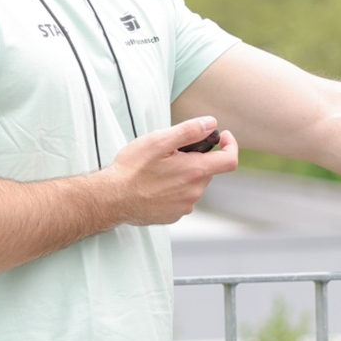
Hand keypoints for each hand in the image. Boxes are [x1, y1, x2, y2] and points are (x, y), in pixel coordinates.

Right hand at [102, 116, 239, 226]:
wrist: (110, 199)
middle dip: (196, 159)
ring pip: (194, 185)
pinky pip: (182, 199)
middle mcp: (194, 192)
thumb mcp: (159, 141)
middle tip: (172, 153)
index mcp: (195, 172)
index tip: (222, 136)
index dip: (231, 145)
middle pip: (208, 170)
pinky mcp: (172, 216)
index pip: (230, 160)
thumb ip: (189, 131)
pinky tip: (155, 186)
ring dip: (184, 175)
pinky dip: (174, 190)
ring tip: (159, 170)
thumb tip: (211, 124)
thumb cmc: (132, 168)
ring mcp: (183, 206)